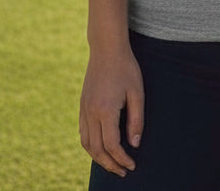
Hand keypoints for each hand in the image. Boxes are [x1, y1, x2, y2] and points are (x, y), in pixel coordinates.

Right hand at [79, 46, 144, 176]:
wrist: (106, 48)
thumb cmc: (126, 68)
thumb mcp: (137, 92)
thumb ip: (136, 120)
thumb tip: (134, 144)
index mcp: (105, 110)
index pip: (112, 145)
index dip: (122, 159)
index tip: (132, 166)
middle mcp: (91, 113)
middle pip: (96, 150)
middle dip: (110, 164)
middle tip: (123, 172)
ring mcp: (84, 109)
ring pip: (86, 144)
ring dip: (98, 158)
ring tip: (112, 164)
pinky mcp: (82, 105)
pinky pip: (83, 132)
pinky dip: (90, 146)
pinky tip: (100, 148)